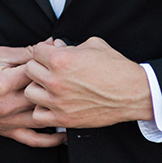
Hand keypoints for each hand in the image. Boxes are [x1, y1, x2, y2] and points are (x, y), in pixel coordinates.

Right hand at [0, 46, 65, 147]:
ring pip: (41, 119)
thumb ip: (26, 52)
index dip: (50, 65)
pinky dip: (50, 140)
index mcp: (3, 82)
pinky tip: (64, 134)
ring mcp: (7, 121)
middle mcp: (6, 104)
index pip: (35, 73)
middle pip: (41, 96)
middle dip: (57, 86)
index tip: (62, 59)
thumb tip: (50, 45)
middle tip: (72, 80)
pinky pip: (32, 140)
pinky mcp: (6, 131)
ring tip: (75, 106)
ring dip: (59, 112)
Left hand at [24, 37, 153, 128]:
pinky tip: (52, 103)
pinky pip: (38, 115)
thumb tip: (56, 45)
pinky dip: (43, 109)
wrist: (132, 92)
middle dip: (38, 66)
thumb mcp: (93, 44)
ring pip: (29, 92)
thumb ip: (70, 44)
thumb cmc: (115, 68)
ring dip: (38, 88)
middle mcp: (56, 80)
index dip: (44, 50)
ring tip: (49, 87)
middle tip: (48, 69)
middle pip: (29, 70)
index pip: (36, 50)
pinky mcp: (64, 118)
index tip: (50, 54)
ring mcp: (58, 101)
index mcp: (61, 59)